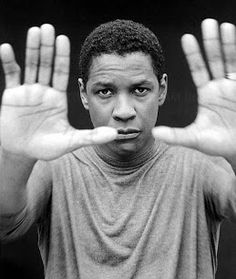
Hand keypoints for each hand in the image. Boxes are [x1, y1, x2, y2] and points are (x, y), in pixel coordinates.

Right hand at [0, 25, 116, 160]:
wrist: (23, 152)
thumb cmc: (47, 147)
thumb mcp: (70, 142)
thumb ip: (91, 137)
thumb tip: (115, 134)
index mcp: (58, 99)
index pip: (61, 73)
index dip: (62, 56)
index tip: (63, 39)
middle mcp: (44, 92)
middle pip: (46, 65)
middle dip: (47, 47)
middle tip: (48, 27)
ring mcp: (27, 92)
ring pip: (30, 66)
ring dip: (32, 49)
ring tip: (34, 30)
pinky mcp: (12, 95)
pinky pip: (10, 76)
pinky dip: (8, 62)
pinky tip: (7, 49)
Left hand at [152, 19, 235, 160]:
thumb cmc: (219, 145)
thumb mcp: (195, 139)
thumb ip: (176, 135)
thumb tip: (154, 132)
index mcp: (208, 95)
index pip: (198, 70)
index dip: (193, 55)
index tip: (187, 37)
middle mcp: (220, 88)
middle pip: (215, 60)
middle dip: (211, 42)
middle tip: (207, 22)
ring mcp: (234, 87)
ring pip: (230, 61)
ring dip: (227, 43)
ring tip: (223, 25)